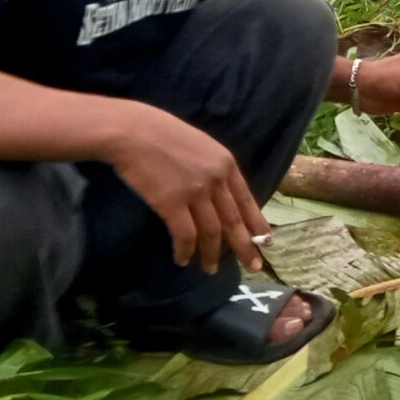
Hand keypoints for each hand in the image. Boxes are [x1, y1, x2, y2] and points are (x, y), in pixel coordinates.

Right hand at [105, 105, 266, 275]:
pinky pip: (185, 235)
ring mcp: (195, 192)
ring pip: (212, 232)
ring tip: (210, 269)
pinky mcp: (171, 203)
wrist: (132, 131)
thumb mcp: (201, 146)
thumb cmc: (162, 134)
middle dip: (245, 247)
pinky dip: (186, 251)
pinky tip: (183, 259)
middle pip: (235, 221)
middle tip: (253, 267)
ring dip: (211, 254)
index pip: (247, 200)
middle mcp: (216, 179)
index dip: (257, 223)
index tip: (267, 241)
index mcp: (226, 164)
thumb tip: (221, 195)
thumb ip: (214, 169)